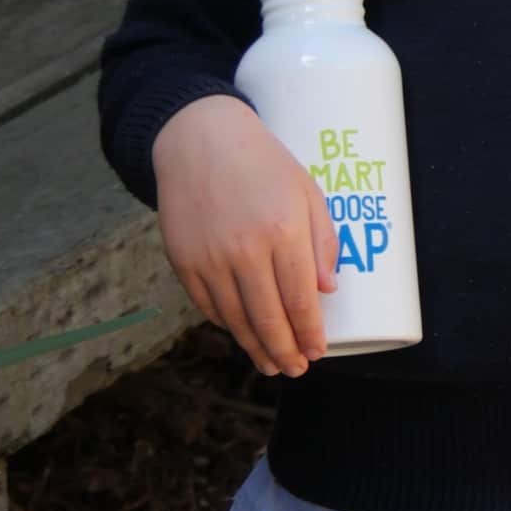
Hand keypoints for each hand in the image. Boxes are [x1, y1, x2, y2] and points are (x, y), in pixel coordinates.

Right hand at [153, 95, 334, 375]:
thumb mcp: (308, 193)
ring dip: (255, 347)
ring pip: (235, 319)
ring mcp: (209, 258)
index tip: (318, 352)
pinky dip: (226, 325)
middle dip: (285, 351)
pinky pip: (208, 305)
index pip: (300, 300)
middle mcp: (244, 250)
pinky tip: (241, 333)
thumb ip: (322, 242)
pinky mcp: (183, 261)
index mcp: (283, 231)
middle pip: (267, 319)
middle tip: (296, 369)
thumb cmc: (265, 165)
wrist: (200, 141)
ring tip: (271, 364)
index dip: (309, 333)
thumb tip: (327, 291)